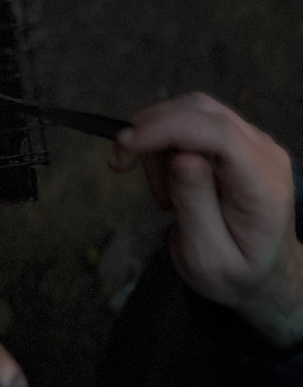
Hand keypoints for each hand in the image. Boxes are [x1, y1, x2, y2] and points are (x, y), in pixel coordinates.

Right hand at [110, 92, 302, 345]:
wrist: (263, 276)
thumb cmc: (234, 274)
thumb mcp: (207, 258)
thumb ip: (196, 205)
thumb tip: (181, 157)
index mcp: (264, 186)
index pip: (218, 134)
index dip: (167, 129)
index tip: (125, 144)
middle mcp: (265, 152)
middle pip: (201, 111)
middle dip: (153, 131)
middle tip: (121, 166)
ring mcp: (255, 141)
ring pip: (192, 110)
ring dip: (158, 141)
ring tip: (159, 192)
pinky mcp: (239, 138)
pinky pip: (193, 120)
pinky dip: (166, 141)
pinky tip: (167, 179)